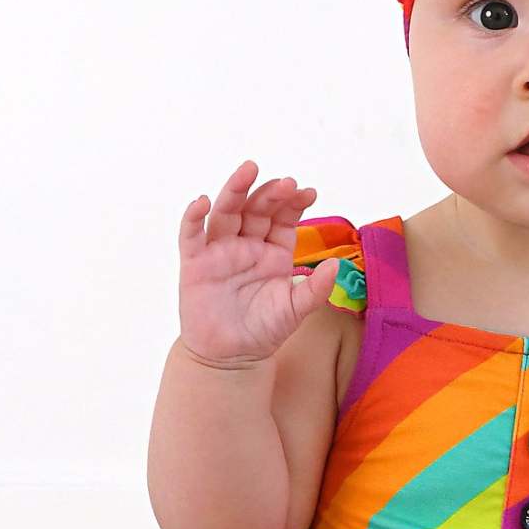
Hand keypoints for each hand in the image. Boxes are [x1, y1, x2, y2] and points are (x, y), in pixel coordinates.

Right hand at [176, 162, 339, 367]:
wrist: (231, 357)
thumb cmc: (263, 330)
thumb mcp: (295, 310)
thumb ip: (315, 290)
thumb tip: (336, 266)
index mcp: (273, 252)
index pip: (283, 219)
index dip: (294, 203)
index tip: (308, 192)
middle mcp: (247, 245)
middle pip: (256, 209)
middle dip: (270, 193)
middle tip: (285, 182)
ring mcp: (220, 251)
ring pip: (226, 213)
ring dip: (236, 190)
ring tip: (249, 171)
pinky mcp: (195, 263)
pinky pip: (192, 235)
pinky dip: (194, 217)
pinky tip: (202, 202)